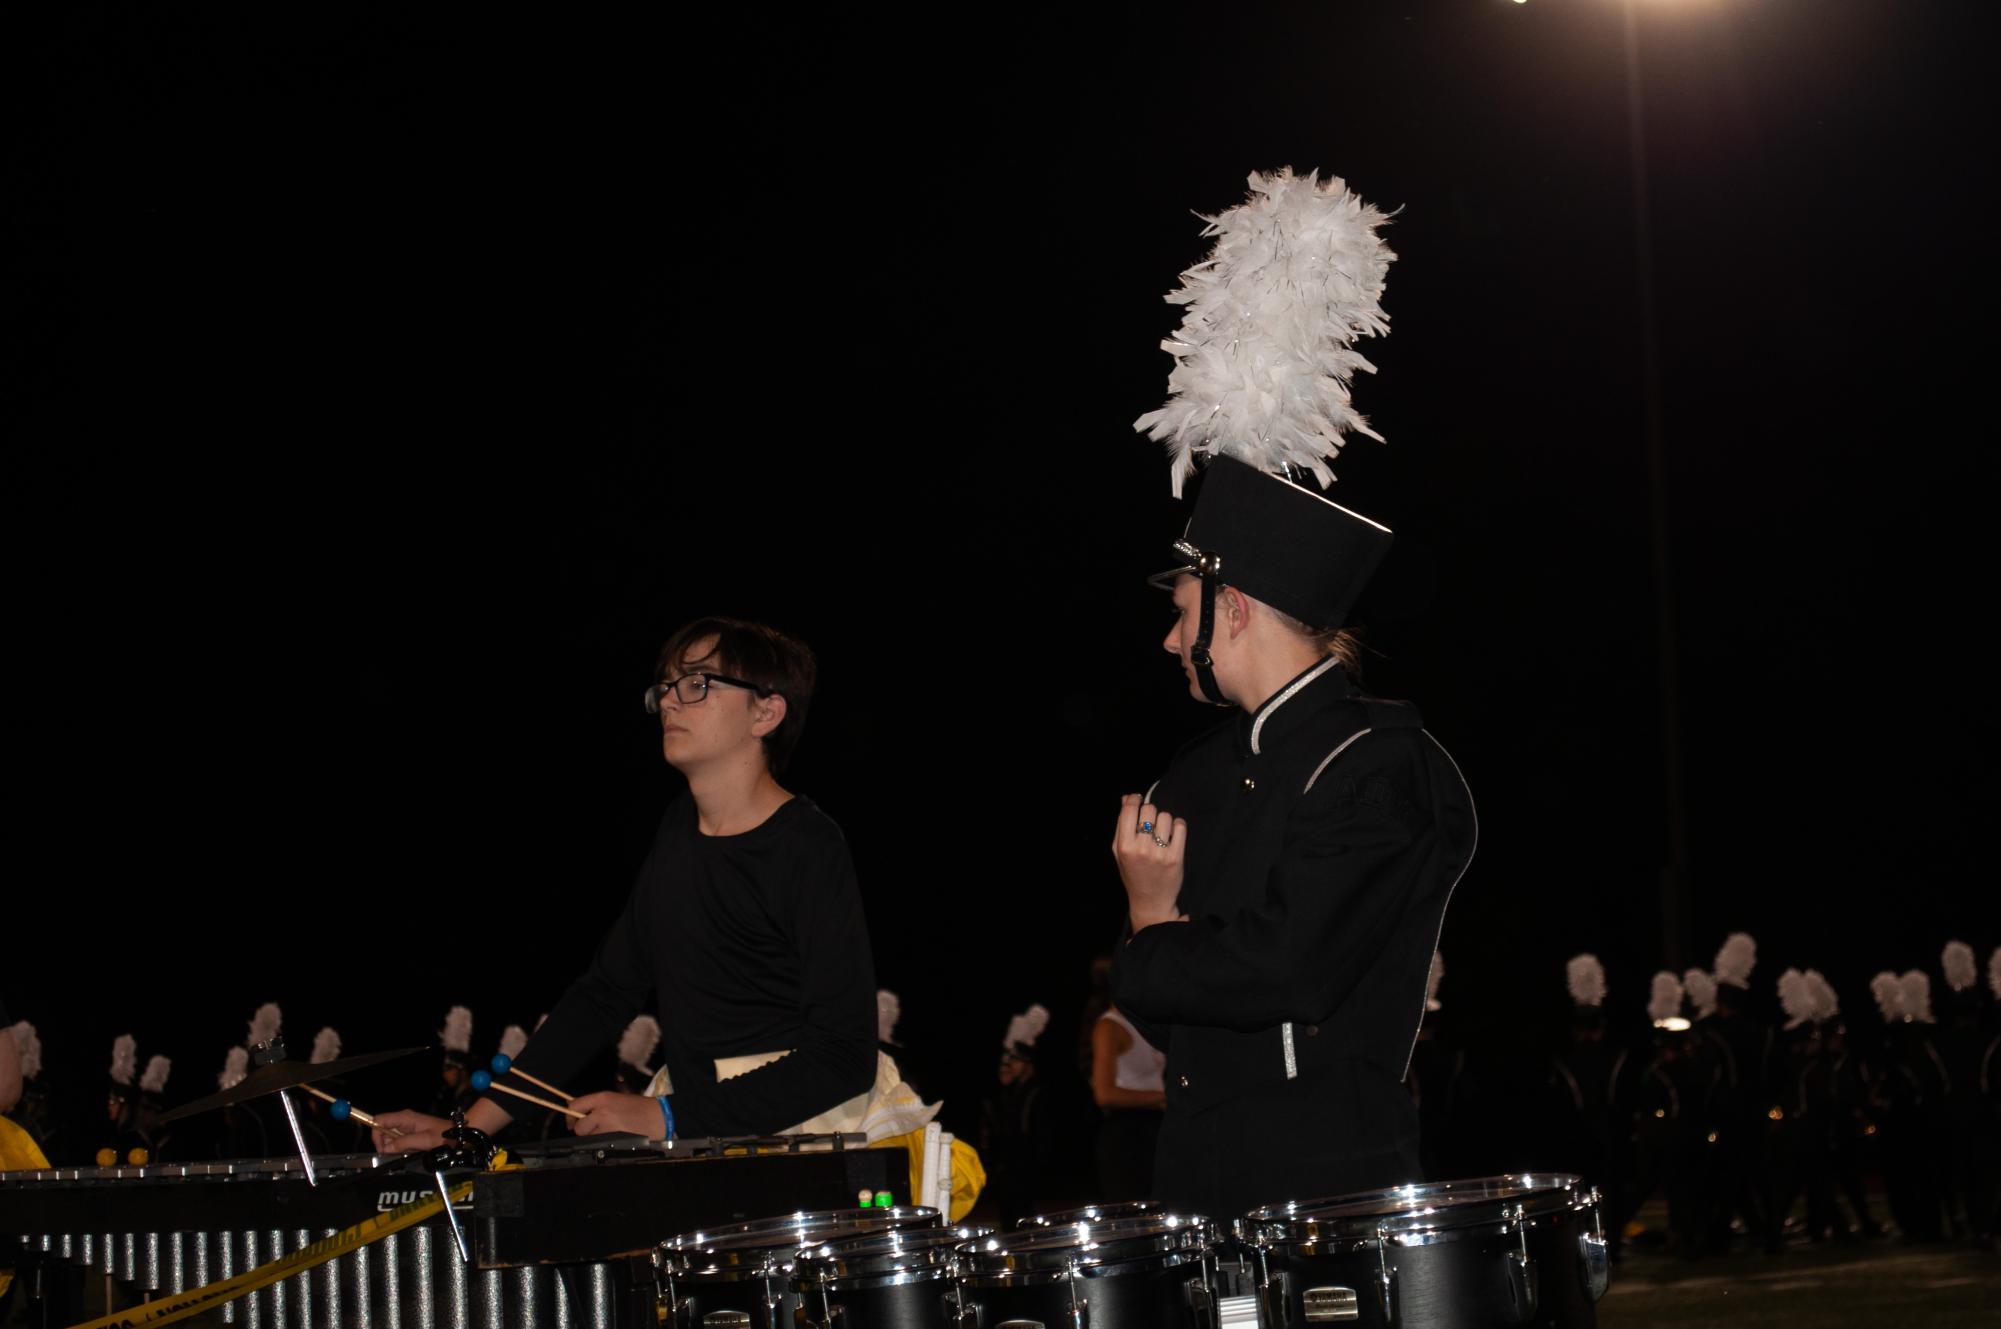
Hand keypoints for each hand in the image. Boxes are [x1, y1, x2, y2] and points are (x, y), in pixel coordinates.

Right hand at [371, 1110, 451, 1153]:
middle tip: (393, 1154)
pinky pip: (397, 1141)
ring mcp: (406, 1126)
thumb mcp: (423, 1139)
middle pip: (382, 1130)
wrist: (455, 1136)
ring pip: (388, 1137)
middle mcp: (403, 1120)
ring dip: (393, 1147)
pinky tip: (408, 1151)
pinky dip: (399, 1148)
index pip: (379, 1120)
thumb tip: (386, 1148)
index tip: (381, 1149)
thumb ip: (403, 1143)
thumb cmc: (442, 1135)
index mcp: (405, 1117)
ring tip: (405, 1151)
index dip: (376, 1134)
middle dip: (384, 1144)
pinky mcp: (409, 1133)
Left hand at [568, 1091, 668, 1139]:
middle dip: (582, 1130)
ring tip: (606, 1132)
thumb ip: (599, 1104)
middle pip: (578, 1126)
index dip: (569, 1114)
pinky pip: (599, 1143)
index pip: (574, 1105)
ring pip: (588, 1137)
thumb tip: (581, 1112)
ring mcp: (606, 1126)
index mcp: (602, 1098)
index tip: (571, 1119)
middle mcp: (601, 1111)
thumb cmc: (639, 1106)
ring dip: (593, 1137)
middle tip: (591, 1129)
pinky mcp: (612, 1138)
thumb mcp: (617, 1098)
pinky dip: (602, 1142)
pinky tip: (613, 1137)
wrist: (657, 1116)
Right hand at [1111, 793, 1187, 932]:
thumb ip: (1121, 824)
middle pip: (1149, 810)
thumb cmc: (1133, 874)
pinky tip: (1173, 835)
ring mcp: (1160, 853)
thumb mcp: (1120, 851)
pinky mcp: (1176, 857)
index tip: (1137, 799)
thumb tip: (1126, 798)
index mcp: (1124, 846)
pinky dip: (1178, 826)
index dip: (1134, 799)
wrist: (1151, 901)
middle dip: (1149, 812)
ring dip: (1164, 821)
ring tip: (1161, 832)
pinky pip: (1180, 827)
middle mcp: (1141, 849)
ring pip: (1166, 816)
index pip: (1129, 810)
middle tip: (1149, 823)